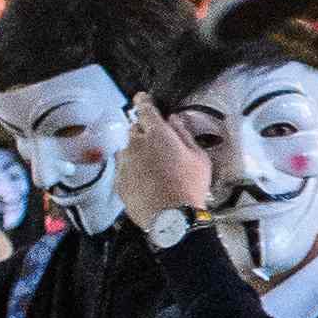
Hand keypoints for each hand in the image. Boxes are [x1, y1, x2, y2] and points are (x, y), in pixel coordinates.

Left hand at [111, 95, 210, 241]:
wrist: (171, 219)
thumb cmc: (190, 186)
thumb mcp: (199, 158)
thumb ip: (184, 135)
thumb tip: (174, 120)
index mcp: (157, 134)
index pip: (145, 109)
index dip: (143, 101)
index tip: (141, 98)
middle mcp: (135, 143)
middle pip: (134, 130)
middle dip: (143, 133)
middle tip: (157, 145)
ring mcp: (124, 162)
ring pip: (127, 150)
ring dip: (136, 152)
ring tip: (151, 168)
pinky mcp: (118, 180)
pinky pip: (123, 169)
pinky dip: (132, 171)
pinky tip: (146, 182)